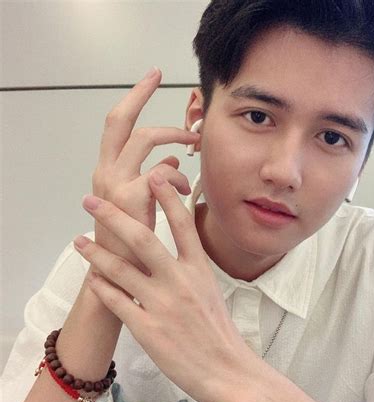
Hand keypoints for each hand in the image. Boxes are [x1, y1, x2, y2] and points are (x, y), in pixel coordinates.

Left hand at [73, 173, 260, 401]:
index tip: (153, 175)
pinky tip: (92, 279)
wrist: (227, 370)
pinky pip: (117, 302)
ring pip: (121, 270)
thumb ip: (192, 266)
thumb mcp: (211, 290)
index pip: (183, 224)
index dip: (167, 197)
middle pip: (143, 239)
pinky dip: (101, 288)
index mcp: (199, 270)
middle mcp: (179, 282)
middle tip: (92, 201)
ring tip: (78, 240)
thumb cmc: (219, 330)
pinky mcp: (148, 330)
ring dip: (96, 252)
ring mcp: (162, 305)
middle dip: (114, 216)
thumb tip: (181, 243)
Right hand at [92, 67, 199, 271]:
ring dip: (172, 135)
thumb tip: (173, 163)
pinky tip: (185, 189)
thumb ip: (154, 181)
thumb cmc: (133, 245)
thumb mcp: (140, 206)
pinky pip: (161, 171)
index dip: (132, 100)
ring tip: (192, 142)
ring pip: (143, 138)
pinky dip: (178, 176)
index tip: (150, 80)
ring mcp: (114, 184)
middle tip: (155, 74)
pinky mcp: (129, 199)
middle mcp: (106, 172)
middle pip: (119, 120)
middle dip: (138, 93)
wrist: (120, 281)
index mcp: (108, 172)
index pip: (116, 126)